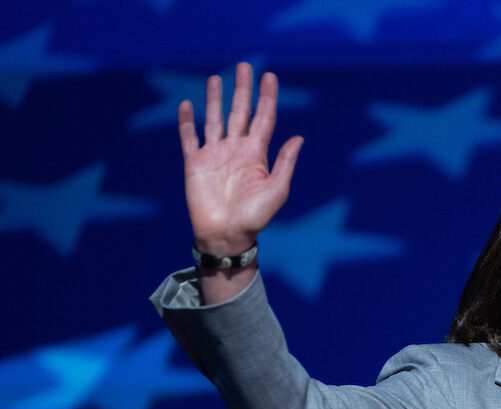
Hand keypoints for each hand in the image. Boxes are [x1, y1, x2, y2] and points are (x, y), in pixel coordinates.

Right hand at [178, 62, 302, 255]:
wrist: (227, 235)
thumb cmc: (255, 217)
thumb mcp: (277, 189)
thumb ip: (285, 162)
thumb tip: (299, 138)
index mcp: (257, 154)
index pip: (263, 118)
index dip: (267, 97)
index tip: (270, 77)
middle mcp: (236, 149)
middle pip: (240, 112)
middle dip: (243, 90)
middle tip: (245, 66)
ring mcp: (215, 155)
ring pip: (215, 119)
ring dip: (216, 99)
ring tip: (217, 78)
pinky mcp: (195, 163)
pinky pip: (189, 137)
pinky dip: (187, 121)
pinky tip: (187, 104)